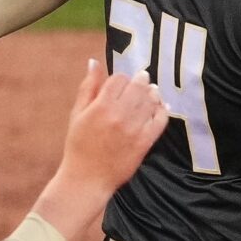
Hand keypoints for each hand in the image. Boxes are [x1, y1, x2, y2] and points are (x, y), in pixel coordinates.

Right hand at [58, 58, 168, 193]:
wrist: (87, 178)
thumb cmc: (79, 145)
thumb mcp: (78, 114)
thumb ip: (88, 87)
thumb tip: (94, 62)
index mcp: (101, 106)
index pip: (119, 79)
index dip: (122, 78)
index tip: (122, 82)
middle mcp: (119, 115)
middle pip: (138, 87)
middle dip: (141, 81)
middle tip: (143, 79)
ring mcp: (134, 129)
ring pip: (150, 102)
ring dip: (153, 94)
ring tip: (152, 92)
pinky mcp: (145, 142)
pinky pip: (160, 121)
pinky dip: (163, 111)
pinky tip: (161, 107)